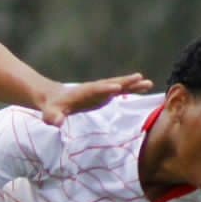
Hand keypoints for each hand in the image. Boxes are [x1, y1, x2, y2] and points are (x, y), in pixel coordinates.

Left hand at [38, 73, 153, 124]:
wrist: (55, 98)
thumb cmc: (53, 107)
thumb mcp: (50, 113)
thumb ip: (53, 117)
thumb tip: (56, 123)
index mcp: (82, 92)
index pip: (95, 90)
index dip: (104, 89)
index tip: (117, 87)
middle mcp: (94, 88)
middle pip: (111, 83)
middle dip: (124, 81)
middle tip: (140, 78)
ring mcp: (101, 91)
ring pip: (118, 85)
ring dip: (133, 84)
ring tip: (149, 83)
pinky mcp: (105, 95)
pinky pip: (120, 90)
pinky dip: (132, 89)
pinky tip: (144, 88)